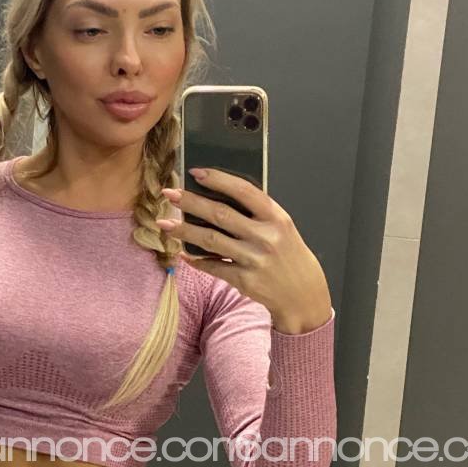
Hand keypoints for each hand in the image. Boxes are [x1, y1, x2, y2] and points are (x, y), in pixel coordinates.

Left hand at [158, 167, 332, 332]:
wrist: (302, 293)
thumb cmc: (287, 255)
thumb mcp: (281, 227)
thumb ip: (256, 212)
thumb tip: (217, 196)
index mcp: (276, 217)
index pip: (244, 191)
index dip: (218, 180)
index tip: (196, 173)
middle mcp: (266, 237)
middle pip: (220, 214)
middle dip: (191, 202)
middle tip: (170, 194)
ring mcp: (254, 259)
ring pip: (211, 241)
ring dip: (184, 231)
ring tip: (165, 224)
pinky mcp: (245, 281)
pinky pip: (213, 267)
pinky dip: (196, 260)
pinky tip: (183, 254)